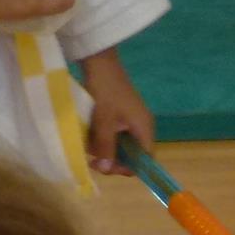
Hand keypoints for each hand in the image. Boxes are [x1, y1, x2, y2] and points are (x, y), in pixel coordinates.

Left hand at [80, 48, 151, 174]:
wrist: (100, 64)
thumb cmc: (106, 90)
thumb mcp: (104, 121)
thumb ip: (106, 146)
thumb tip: (106, 170)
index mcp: (144, 127)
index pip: (146, 159)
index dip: (130, 168)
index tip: (109, 169)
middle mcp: (140, 127)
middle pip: (132, 154)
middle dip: (113, 160)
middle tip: (93, 160)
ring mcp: (129, 121)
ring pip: (120, 146)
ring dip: (105, 150)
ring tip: (88, 148)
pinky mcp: (119, 117)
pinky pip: (114, 136)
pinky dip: (102, 140)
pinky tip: (89, 138)